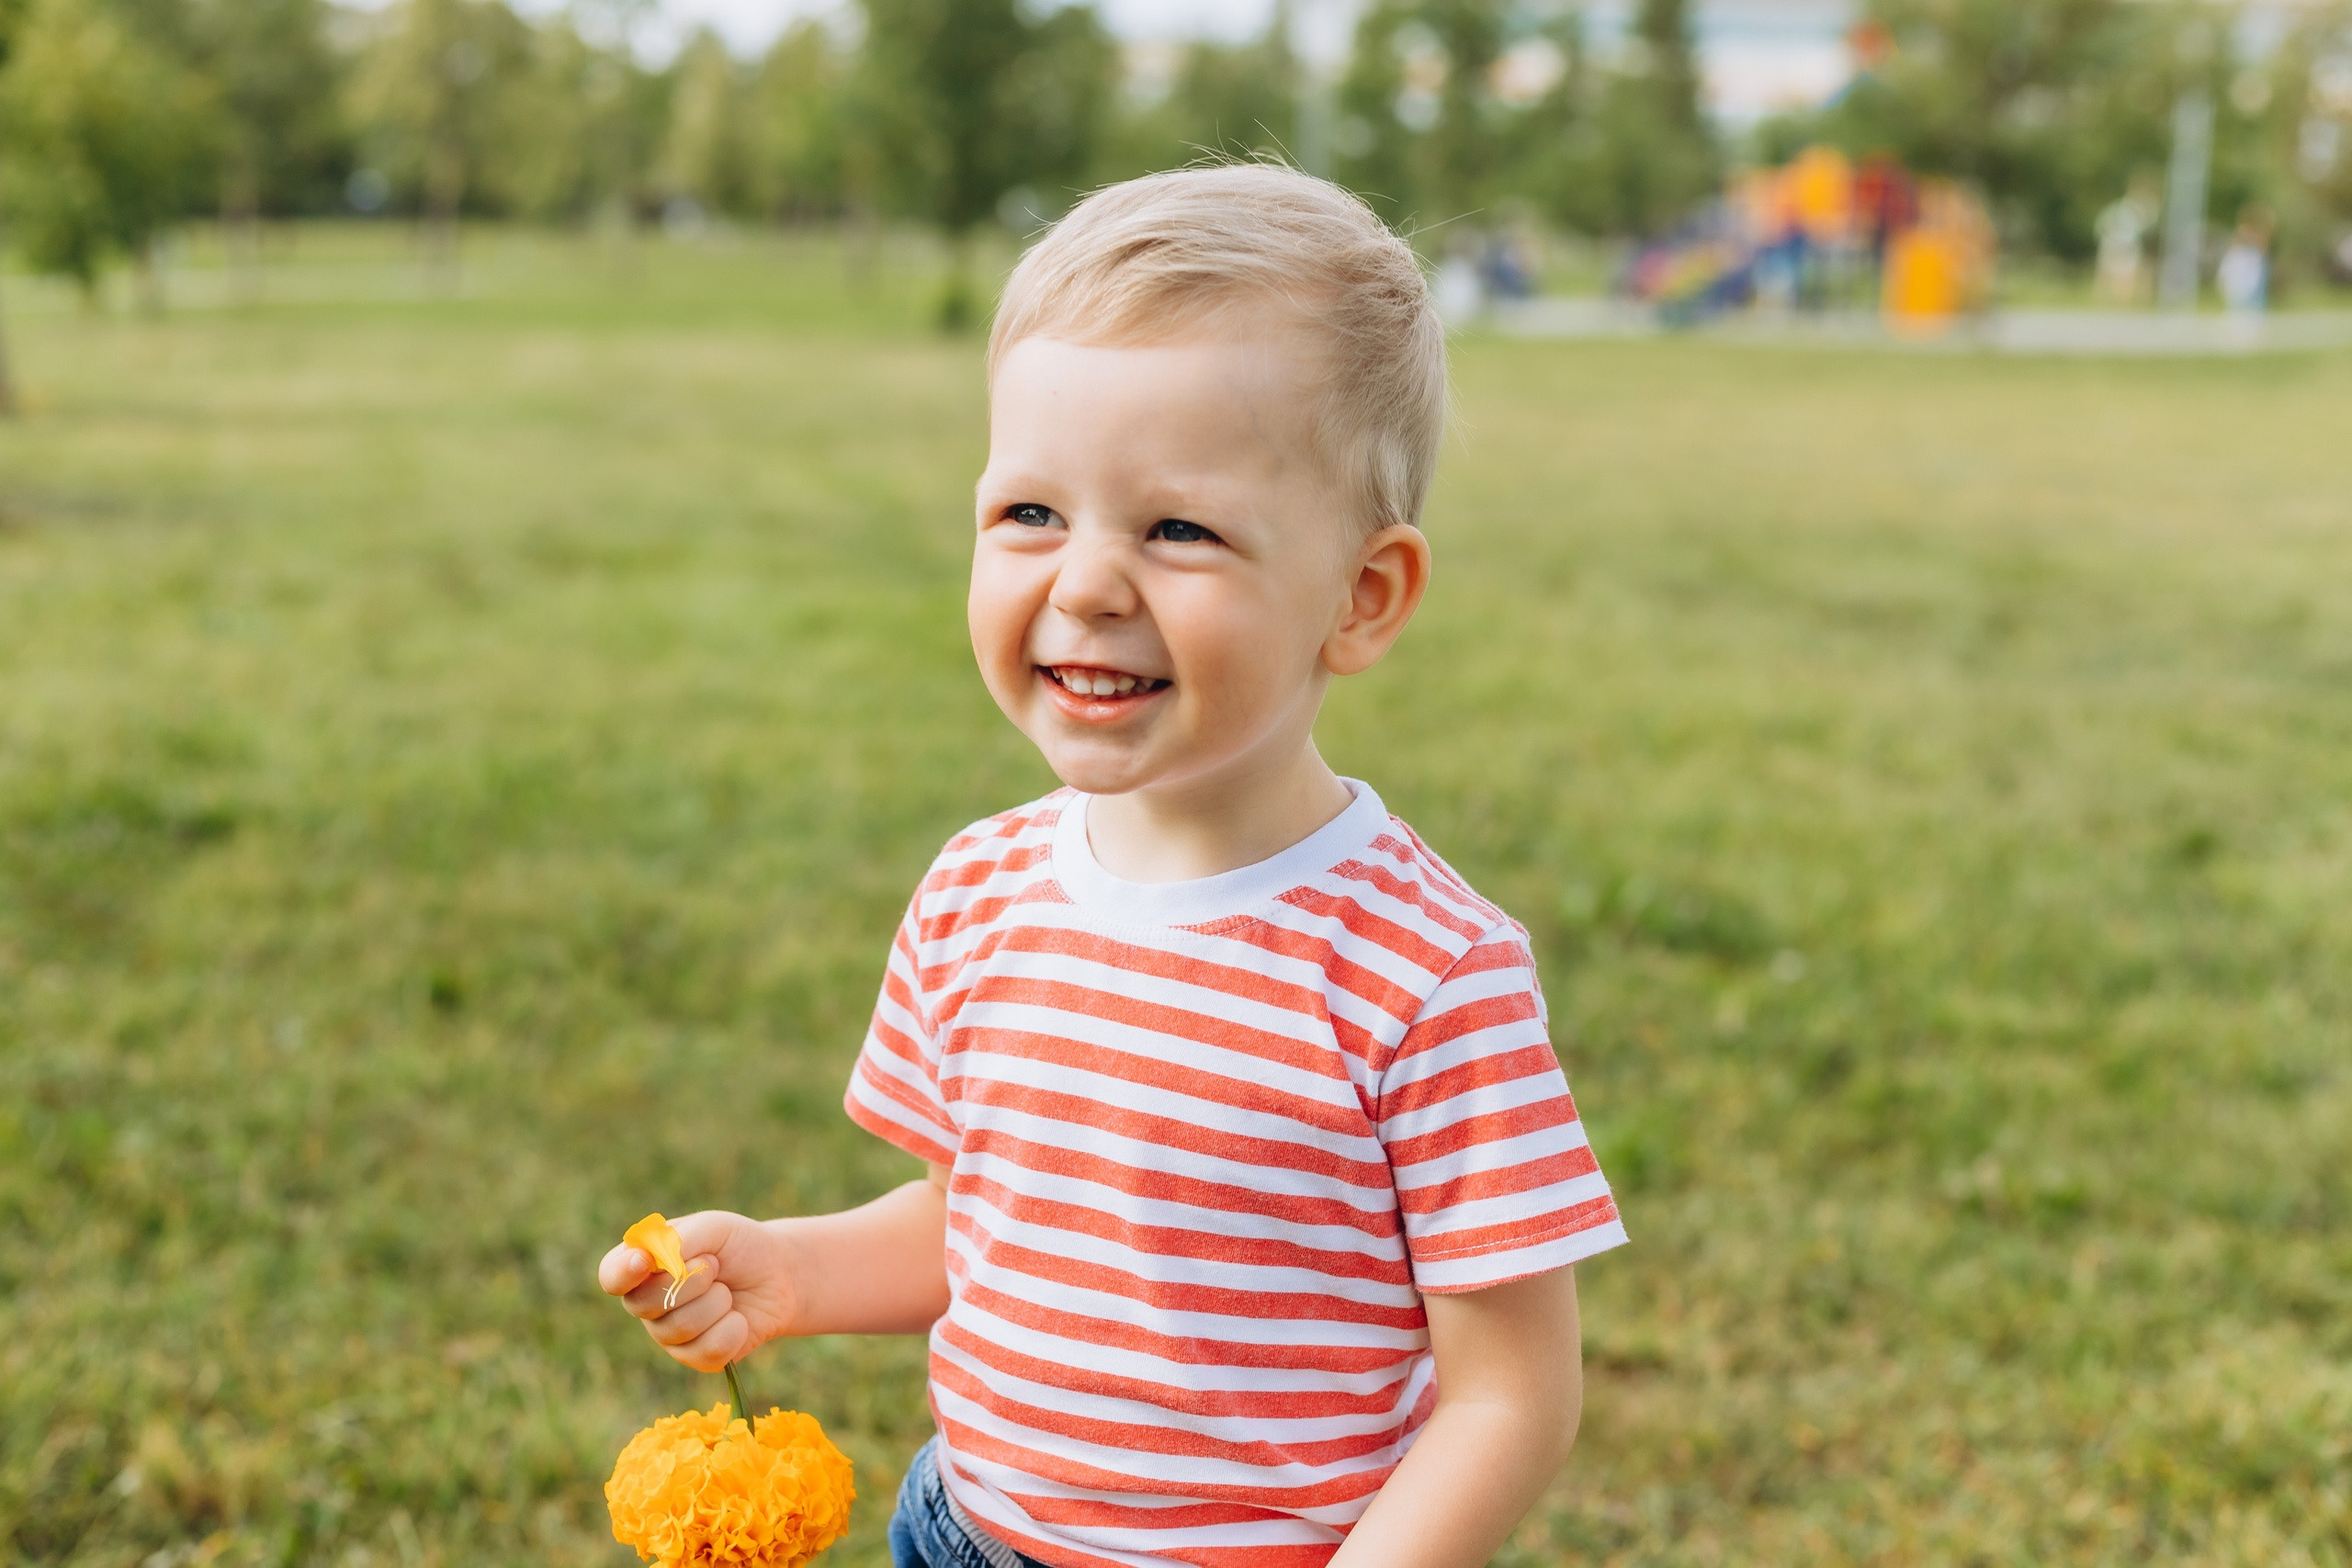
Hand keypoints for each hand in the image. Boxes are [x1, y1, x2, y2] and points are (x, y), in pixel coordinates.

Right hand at [598, 1210, 801, 1371]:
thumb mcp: (714, 1227)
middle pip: (644, 1304)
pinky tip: (738, 1318)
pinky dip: (733, 1329)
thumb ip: (682, 1238)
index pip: (612, 1275)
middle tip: (714, 1265)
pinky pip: (707, 1352)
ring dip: (717, 1302)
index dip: (622, 1272)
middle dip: (690, 1281)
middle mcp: (647, 1303)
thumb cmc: (738, 1246)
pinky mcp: (697, 1357)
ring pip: (680, 1328)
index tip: (644, 1261)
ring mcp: (669, 1334)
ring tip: (727, 1291)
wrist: (778, 1275)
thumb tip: (653, 1259)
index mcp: (642, 1265)